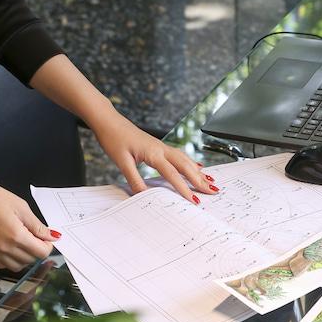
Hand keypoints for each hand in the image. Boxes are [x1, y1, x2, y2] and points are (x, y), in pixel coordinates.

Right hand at [0, 175, 58, 270]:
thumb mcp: (20, 207)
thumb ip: (37, 225)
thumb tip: (51, 236)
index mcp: (16, 236)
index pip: (41, 252)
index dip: (48, 245)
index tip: (47, 238)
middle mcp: (4, 248)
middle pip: (31, 260)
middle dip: (37, 249)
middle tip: (35, 235)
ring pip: (17, 266)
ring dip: (25, 257)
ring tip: (23, 241)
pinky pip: (2, 265)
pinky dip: (10, 259)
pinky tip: (10, 246)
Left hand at [93, 112, 216, 202]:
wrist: (109, 121)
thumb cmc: (114, 139)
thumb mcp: (121, 162)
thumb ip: (134, 179)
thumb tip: (144, 195)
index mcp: (154, 153)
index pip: (173, 174)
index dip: (184, 188)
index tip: (194, 200)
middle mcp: (161, 148)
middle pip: (186, 166)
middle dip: (200, 180)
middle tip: (213, 191)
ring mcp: (161, 146)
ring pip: (185, 160)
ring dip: (198, 172)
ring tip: (210, 181)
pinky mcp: (159, 146)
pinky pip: (180, 156)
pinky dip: (190, 163)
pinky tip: (196, 167)